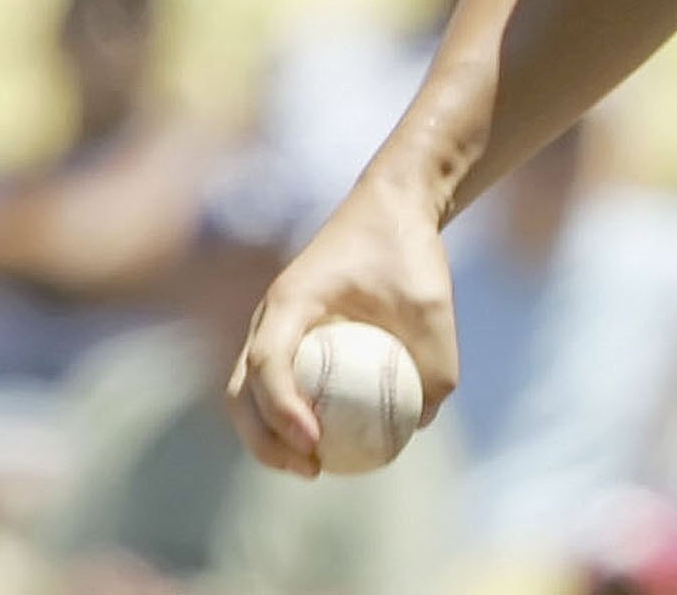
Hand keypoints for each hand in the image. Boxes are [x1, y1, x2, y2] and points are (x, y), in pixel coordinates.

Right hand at [224, 171, 459, 477]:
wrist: (392, 208)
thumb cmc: (410, 251)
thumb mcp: (435, 301)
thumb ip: (436, 359)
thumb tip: (423, 421)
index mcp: (291, 299)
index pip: (266, 363)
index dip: (281, 409)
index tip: (315, 442)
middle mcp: (270, 316)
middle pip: (240, 391)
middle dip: (263, 440)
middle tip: (311, 468)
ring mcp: (272, 327)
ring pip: (247, 394)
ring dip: (268, 437)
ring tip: (315, 467)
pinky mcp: (286, 336)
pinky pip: (275, 386)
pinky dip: (288, 417)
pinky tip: (330, 441)